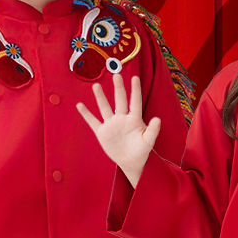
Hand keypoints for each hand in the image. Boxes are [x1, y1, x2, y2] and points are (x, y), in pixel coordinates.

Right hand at [76, 72, 160, 186]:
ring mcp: (111, 124)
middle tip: (116, 76)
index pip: (135, 102)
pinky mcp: (102, 132)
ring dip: (100, 97)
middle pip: (120, 100)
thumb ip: (153, 130)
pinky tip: (80, 105)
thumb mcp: (148, 141)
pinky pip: (93, 121)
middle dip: (118, 89)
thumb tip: (158, 119)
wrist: (131, 161)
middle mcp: (122, 118)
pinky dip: (86, 114)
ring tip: (96, 86)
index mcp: (134, 119)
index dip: (135, 90)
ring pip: (105, 108)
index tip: (135, 77)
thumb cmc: (142, 149)